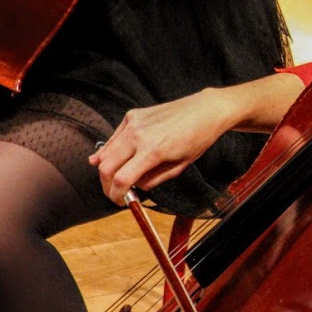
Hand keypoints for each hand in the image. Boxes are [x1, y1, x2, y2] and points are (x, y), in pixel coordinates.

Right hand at [90, 88, 240, 205]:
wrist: (205, 110)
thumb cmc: (198, 138)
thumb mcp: (179, 166)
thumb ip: (154, 179)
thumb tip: (135, 186)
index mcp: (152, 151)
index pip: (121, 180)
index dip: (116, 195)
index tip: (120, 201)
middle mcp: (138, 136)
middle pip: (106, 167)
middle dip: (107, 185)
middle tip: (115, 192)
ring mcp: (133, 123)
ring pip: (106, 152)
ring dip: (106, 169)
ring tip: (115, 178)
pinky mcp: (132, 115)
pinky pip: (114, 137)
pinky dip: (110, 151)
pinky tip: (113, 159)